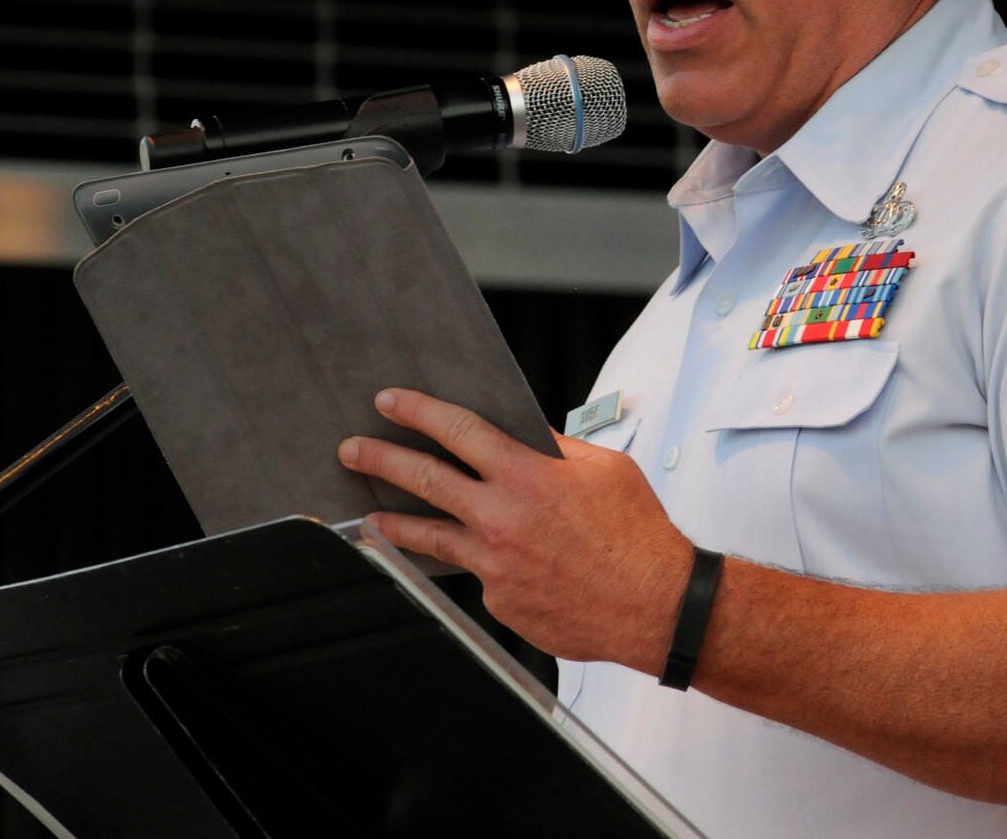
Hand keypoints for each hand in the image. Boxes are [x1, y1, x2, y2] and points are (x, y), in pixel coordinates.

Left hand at [338, 386, 692, 670]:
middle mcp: (501, 518)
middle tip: (352, 449)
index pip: (458, 431)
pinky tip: (496, 564)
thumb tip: (528, 439)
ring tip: (370, 516)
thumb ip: (558, 451)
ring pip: (430, 536)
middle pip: (425, 479)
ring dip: (395, 522)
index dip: (419, 412)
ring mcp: (494, 564)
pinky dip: (482, 565)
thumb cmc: (637, 535)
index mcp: (528, 476)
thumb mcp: (606, 470)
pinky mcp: (499, 601)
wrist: (653, 603)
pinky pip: (479, 576)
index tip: (390, 402)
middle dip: (382, 459)